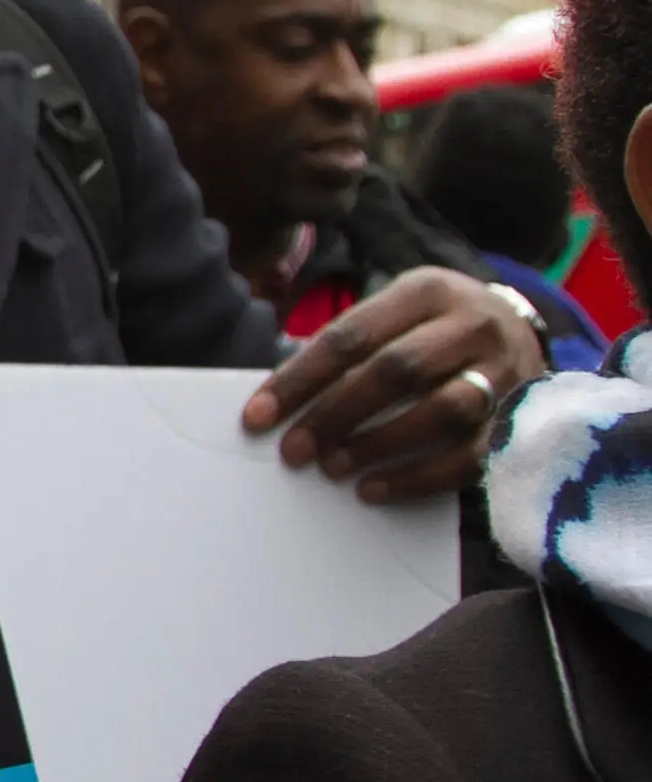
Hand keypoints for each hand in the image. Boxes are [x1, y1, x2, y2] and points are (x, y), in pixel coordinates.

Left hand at [241, 267, 548, 502]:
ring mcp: (504, 371)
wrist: (523, 328)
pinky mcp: (524, 416)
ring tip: (334, 468)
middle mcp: (472, 325)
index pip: (351, 337)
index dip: (300, 378)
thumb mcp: (396, 311)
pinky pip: (471, 454)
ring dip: (378, 444)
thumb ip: (350, 345)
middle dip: (336, 413)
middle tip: (295, 450)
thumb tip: (280, 402)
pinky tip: (377, 489)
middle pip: (396, 371)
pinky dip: (420, 477)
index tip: (257, 416)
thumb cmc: (432, 327)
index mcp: (427, 291)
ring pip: (440, 411)